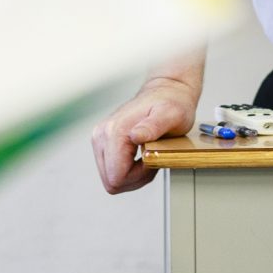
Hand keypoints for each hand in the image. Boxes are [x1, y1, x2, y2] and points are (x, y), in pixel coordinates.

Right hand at [92, 77, 200, 192]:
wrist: (166, 91)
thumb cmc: (172, 103)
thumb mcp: (171, 115)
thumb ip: (153, 126)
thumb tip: (135, 136)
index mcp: (115, 131)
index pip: (116, 178)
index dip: (138, 177)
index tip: (152, 160)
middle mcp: (101, 135)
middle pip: (111, 181)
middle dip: (135, 178)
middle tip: (152, 159)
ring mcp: (99, 138)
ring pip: (110, 178)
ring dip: (132, 174)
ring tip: (148, 155)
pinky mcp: (102, 141)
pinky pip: (112, 170)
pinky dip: (129, 169)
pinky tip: (141, 155)